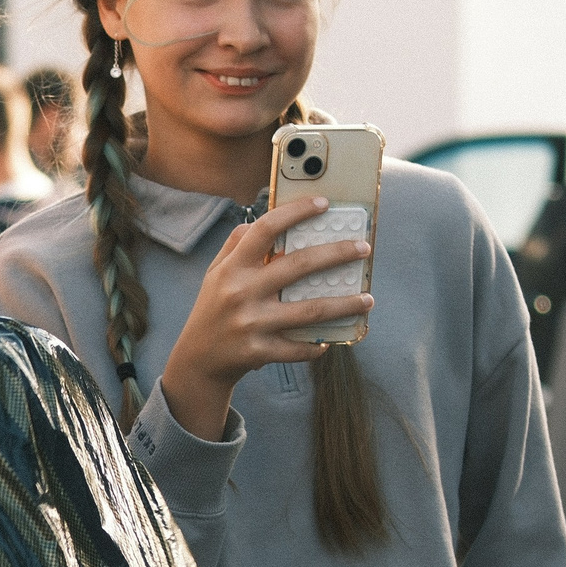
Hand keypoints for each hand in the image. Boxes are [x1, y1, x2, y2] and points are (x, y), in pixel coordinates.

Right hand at [158, 202, 373, 438]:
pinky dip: (317, 346)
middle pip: (299, 266)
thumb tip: (260, 220)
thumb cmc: (212, 310)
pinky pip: (298, 348)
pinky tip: (333, 340)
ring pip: (310, 311)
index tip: (324, 204)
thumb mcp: (215, 274)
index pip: (266, 229)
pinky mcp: (259, 352)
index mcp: (233, 268)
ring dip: (345, 305)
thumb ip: (235, 246)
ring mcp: (252, 323)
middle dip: (337, 253)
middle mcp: (242, 292)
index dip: (296, 212)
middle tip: (363, 248)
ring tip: (368, 299)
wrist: (197, 361)